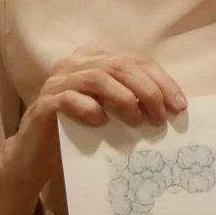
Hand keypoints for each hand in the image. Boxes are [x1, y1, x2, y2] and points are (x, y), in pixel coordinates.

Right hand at [0, 45, 186, 214]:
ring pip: (98, 77)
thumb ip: (134, 99)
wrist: (36, 156)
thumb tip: (173, 106)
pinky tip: (102, 124)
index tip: (179, 106)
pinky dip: (91, 109)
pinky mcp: (44, 104)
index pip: (136, 59)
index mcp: (94, 58)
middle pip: (120, 65)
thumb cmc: (80, 131)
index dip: (161, 80)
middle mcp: (74, 63)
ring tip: (138, 121)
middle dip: (148, 90)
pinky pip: (70, 99)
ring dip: (125, 99)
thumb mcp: (111, 110)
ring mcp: (57, 81)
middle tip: (161, 117)